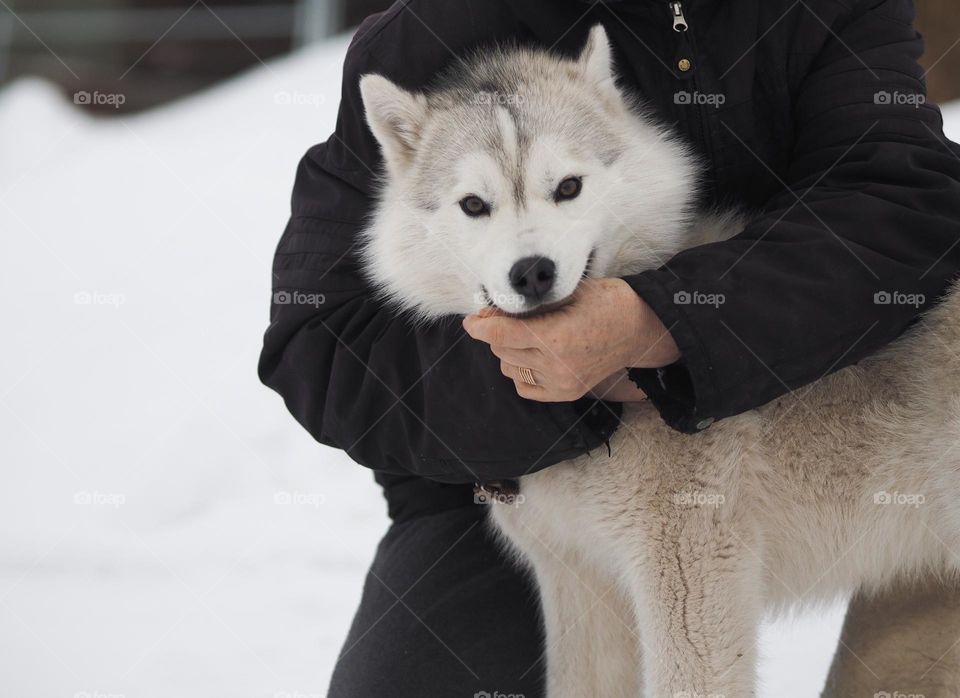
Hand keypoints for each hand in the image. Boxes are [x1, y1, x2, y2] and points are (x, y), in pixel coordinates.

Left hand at [462, 278, 678, 401]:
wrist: (639, 329)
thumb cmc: (605, 303)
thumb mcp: (565, 293)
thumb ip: (526, 307)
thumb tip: (489, 314)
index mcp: (555, 337)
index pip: (500, 335)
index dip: (480, 326)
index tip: (472, 320)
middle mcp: (555, 365)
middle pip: (502, 350)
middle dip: (499, 332)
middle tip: (509, 318)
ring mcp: (561, 383)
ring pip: (509, 367)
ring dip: (510, 351)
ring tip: (531, 336)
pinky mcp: (565, 393)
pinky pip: (523, 386)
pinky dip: (521, 370)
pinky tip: (535, 356)